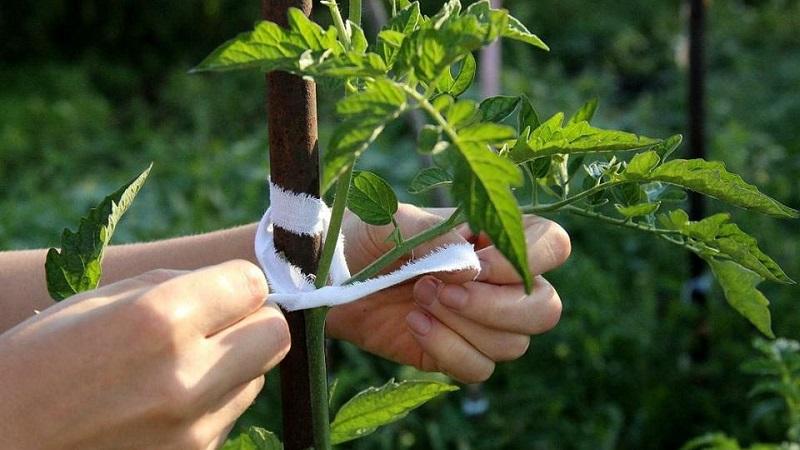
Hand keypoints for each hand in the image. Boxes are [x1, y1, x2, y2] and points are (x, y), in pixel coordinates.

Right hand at [0, 260, 288, 449]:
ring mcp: (193, 431)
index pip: (254, 285)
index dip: (238, 283)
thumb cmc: (33, 366)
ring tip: (174, 369)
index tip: (221, 289)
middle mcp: (187, 379)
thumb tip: (235, 284)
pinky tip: (161, 406)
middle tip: (217, 323)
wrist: (3, 446)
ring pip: (255, 379)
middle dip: (253, 322)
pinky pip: (228, 417)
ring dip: (232, 366)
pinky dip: (211, 404)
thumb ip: (173, 286)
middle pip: (275, 335)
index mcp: (159, 322)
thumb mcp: (93, 303)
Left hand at [327, 204, 569, 382]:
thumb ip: (435, 239)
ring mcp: (481, 322)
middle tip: (438, 289)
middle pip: (546, 308)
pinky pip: (479, 369)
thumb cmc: (366, 235)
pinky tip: (413, 325)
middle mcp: (498, 281)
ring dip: (462, 325)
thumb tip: (472, 270)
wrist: (328, 275)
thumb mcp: (395, 223)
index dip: (527, 260)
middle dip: (496, 306)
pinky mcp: (456, 353)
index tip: (475, 262)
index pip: (552, 246)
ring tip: (417, 299)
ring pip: (514, 344)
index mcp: (495, 237)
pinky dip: (447, 350)